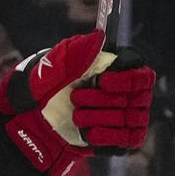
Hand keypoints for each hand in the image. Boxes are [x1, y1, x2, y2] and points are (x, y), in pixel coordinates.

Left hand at [0, 31, 154, 175]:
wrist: (33, 118)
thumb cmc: (45, 85)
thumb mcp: (54, 65)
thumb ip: (77, 51)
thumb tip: (99, 36)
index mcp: (115, 69)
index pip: (141, 73)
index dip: (126, 78)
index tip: (102, 80)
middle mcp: (128, 92)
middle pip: (135, 97)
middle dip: (102, 99)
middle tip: (75, 98)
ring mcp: (127, 116)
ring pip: (130, 118)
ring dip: (99, 117)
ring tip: (76, 116)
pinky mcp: (121, 138)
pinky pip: (127, 139)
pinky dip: (106, 136)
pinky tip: (88, 133)